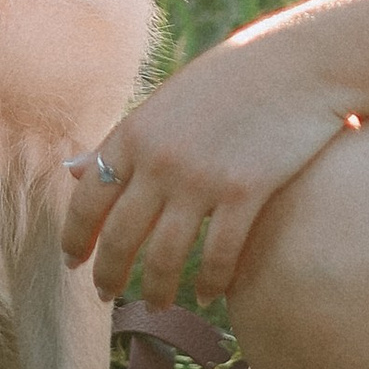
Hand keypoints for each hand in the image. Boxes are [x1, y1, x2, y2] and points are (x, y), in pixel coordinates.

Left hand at [61, 16, 358, 306]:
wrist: (296, 63)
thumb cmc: (230, 81)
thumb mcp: (164, 104)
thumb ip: (122, 144)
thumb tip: (71, 172)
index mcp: (134, 134)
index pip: (88, 199)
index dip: (76, 238)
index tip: (73, 264)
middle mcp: (159, 159)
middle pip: (121, 236)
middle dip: (109, 274)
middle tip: (108, 297)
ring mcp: (202, 177)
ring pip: (165, 256)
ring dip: (157, 289)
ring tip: (157, 305)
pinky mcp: (246, 191)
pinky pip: (219, 255)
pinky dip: (211, 283)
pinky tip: (209, 296)